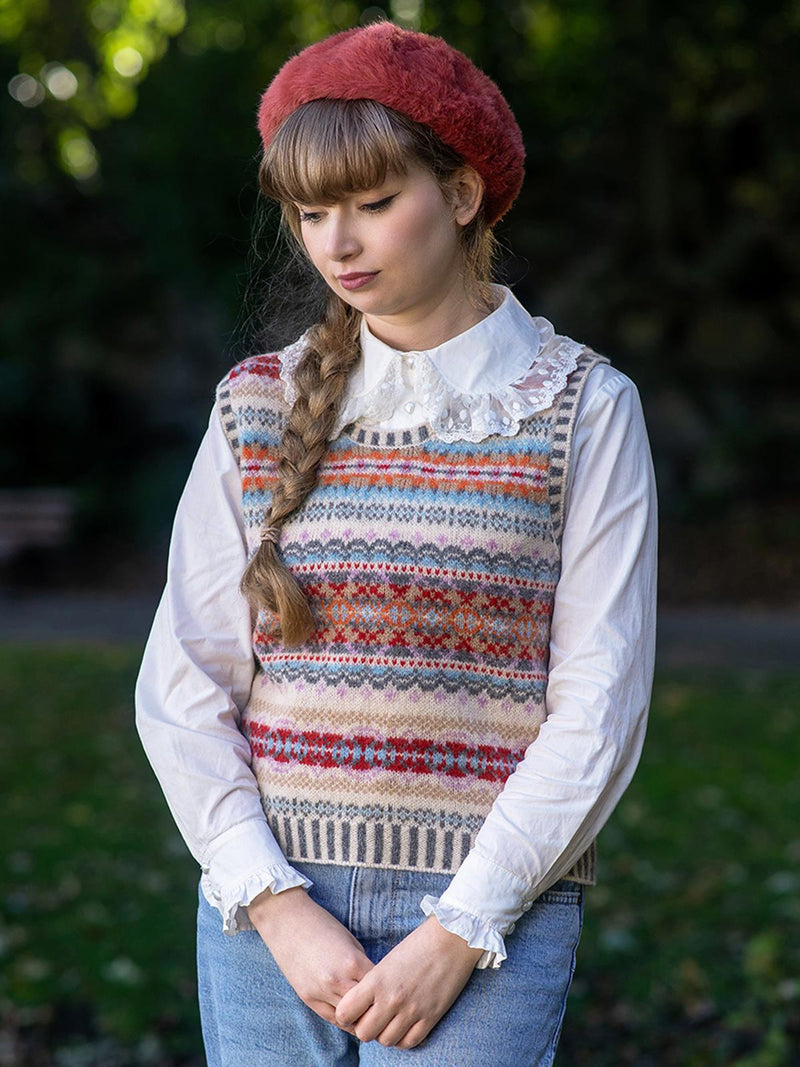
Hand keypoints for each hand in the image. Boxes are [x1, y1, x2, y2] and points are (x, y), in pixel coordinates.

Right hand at [247, 887, 374, 1027]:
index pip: (379, 990)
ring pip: (350, 1020)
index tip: (393, 993)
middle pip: (367, 1009)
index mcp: (352, 963)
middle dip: (377, 1009)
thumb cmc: (322, 925)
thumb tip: (375, 986)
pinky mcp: (308, 998)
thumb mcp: (350, 941)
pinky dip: (344, 1019)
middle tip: (386, 1009)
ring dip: (361, 1018)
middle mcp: (337, 981)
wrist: (287, 921)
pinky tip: (352, 1016)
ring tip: (370, 1015)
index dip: (388, 992)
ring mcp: (321, 992)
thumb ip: (362, 965)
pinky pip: (332, 1018)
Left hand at [335, 915, 482, 1047]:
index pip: (345, 1013)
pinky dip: (404, 1038)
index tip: (354, 1010)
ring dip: (385, 1033)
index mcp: (376, 981)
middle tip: (373, 1016)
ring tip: (390, 1020)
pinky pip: (409, 1043)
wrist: (451, 939)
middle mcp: (391, 999)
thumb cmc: (417, 945)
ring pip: (386, 1041)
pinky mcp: (430, 1018)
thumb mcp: (387, 962)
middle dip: (366, 1027)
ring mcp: (411, 1010)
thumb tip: (362, 1009)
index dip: (346, 1014)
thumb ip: (372, 986)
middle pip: (364, 1033)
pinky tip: (405, 1026)